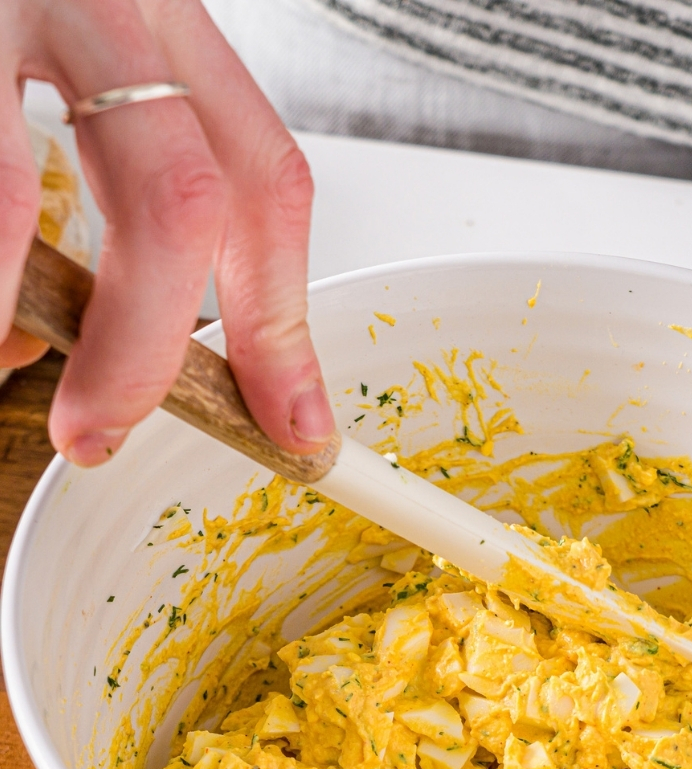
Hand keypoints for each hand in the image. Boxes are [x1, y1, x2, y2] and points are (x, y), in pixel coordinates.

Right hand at [0, 0, 334, 465]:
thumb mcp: (67, 64)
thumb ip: (112, 188)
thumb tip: (90, 354)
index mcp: (156, 8)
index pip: (262, 174)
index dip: (280, 320)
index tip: (292, 426)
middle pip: (176, 198)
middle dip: (141, 352)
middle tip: (96, 431)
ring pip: (13, 206)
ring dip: (7, 313)